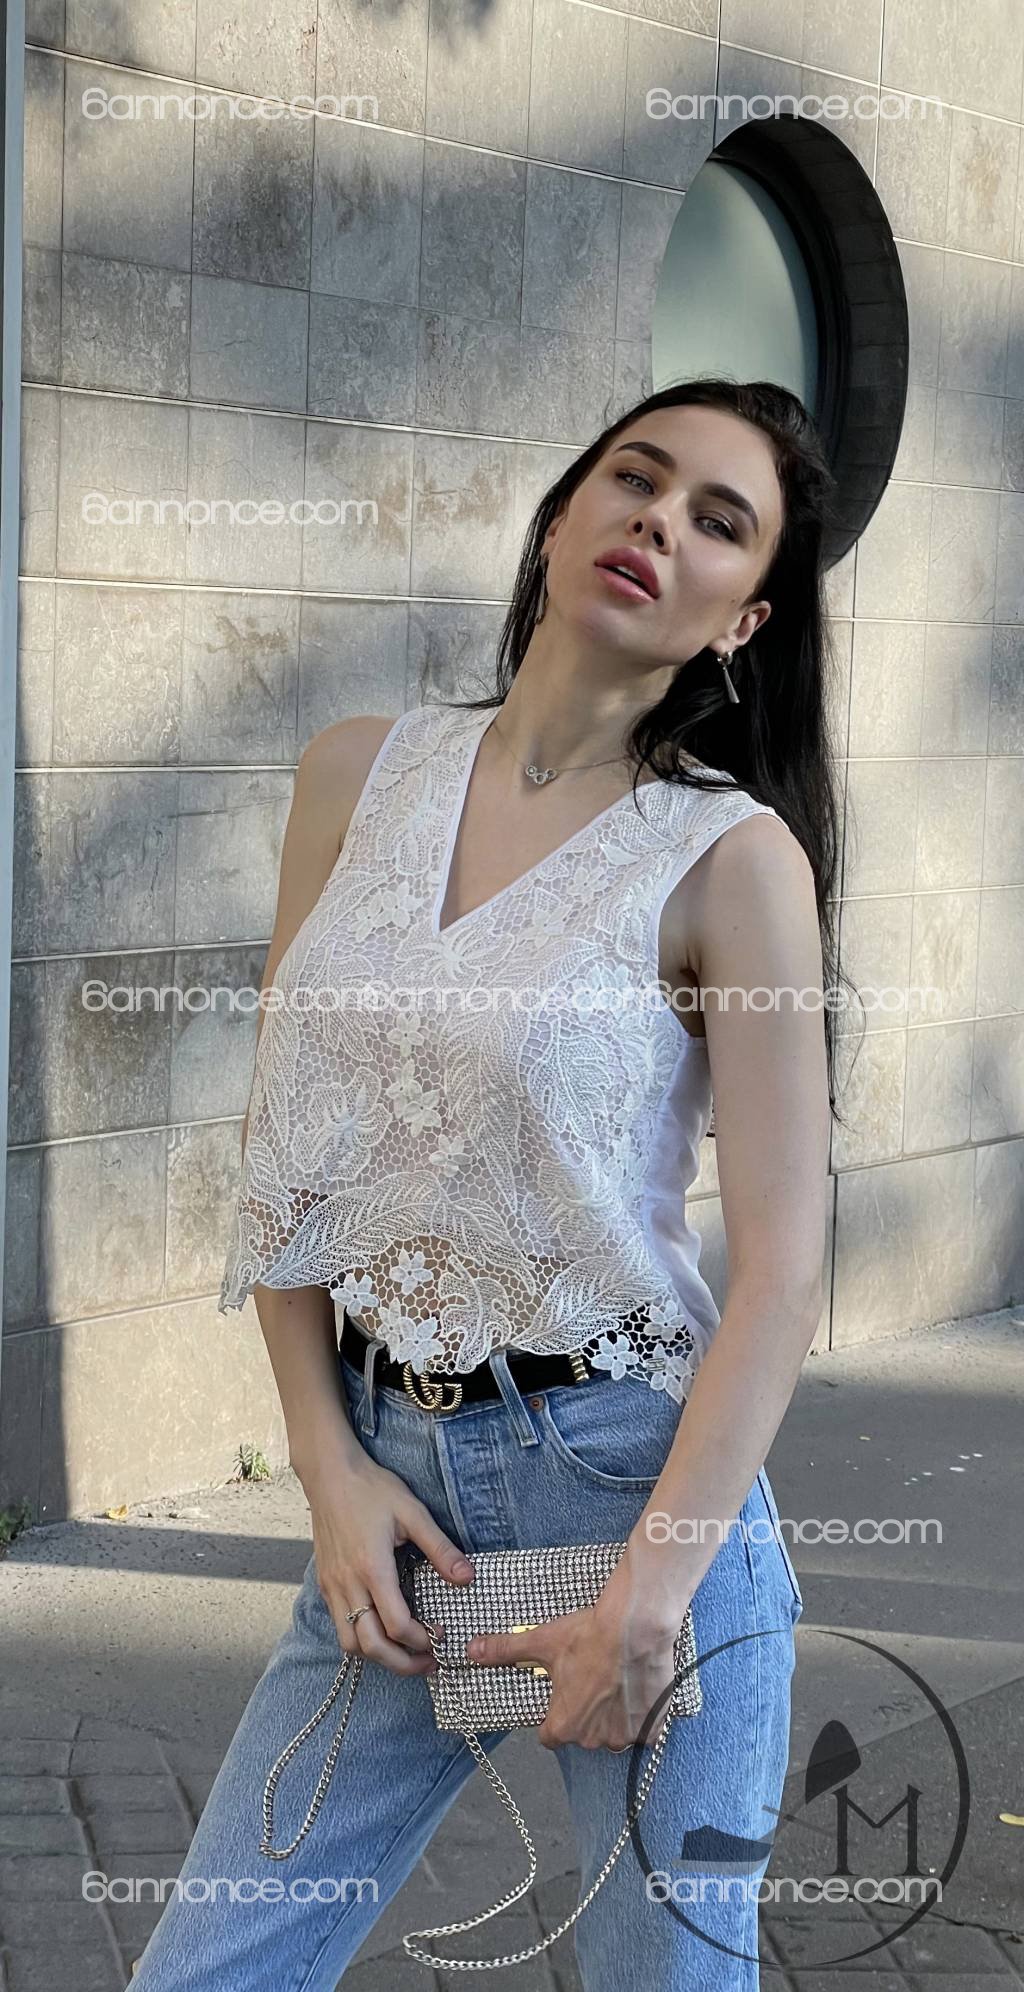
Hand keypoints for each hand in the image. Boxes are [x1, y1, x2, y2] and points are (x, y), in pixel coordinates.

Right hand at [302, 1449, 475, 1676]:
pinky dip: (360, 1639)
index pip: (396, 1625)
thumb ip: (440, 1548)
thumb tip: (467, 1578)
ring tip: (405, 1653)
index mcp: (372, 1567)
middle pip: (370, 1646)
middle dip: (402, 1663)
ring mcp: (332, 1586)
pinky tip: (381, 1630)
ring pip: (349, 1643)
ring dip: (378, 1656)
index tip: (441, 1636)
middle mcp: (347, 1584)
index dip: (421, 1640)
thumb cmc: (372, 1489)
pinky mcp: (325, 1583)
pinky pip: (339, 1626)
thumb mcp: (413, 1512)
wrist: (329, 1475)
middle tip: (428, 1663)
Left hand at [464, 1555, 686, 1752]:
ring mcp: (626, 1736)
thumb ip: (505, 1651)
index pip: (550, 1735)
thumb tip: (473, 1651)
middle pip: (584, 1734)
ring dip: (614, 1715)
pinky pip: (643, 1729)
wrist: (637, 1626)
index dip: (554, 1715)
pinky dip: (642, 1714)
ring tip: (616, 1681)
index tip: (563, 1695)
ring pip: (614, 1732)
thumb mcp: (542, 1641)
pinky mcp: (652, 1728)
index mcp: (564, 1726)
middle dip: (586, 1713)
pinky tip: (637, 1688)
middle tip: (592, 1679)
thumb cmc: (589, 1636)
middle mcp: (594, 1740)